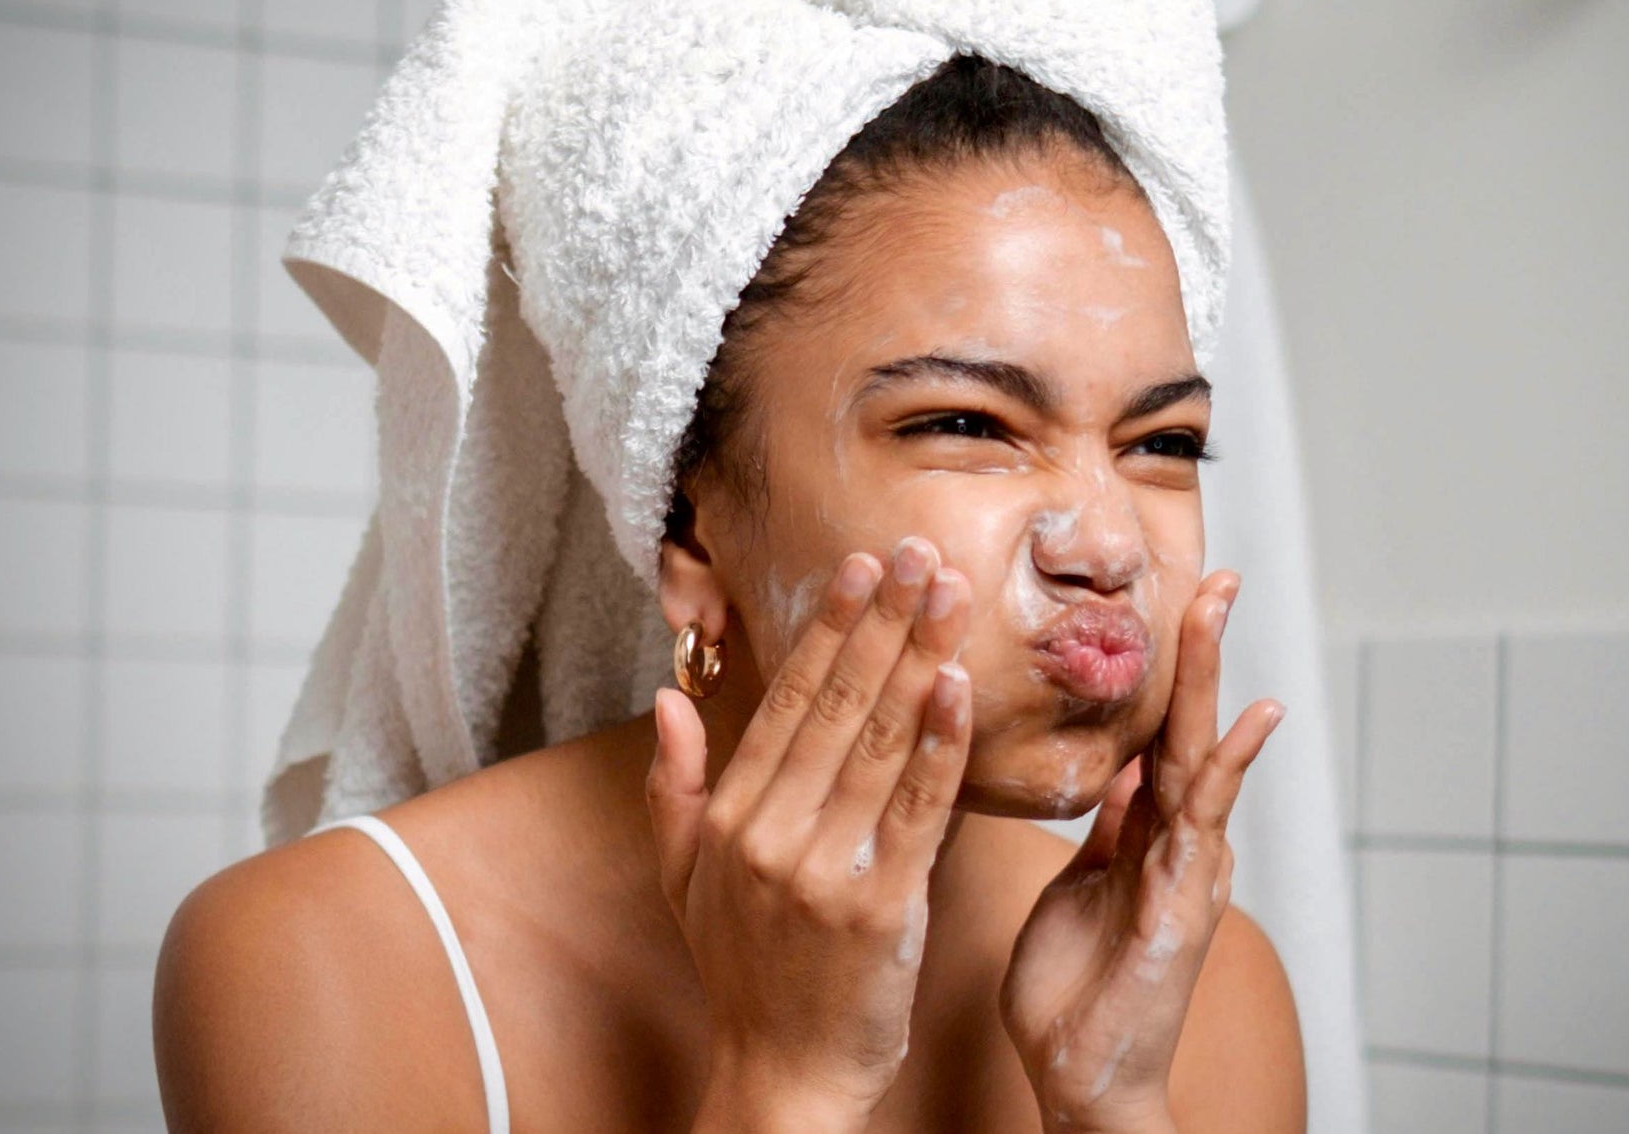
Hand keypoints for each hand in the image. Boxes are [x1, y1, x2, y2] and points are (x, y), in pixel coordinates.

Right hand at [645, 537, 973, 1126]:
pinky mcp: (880, 906)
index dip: (828, 627)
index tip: (862, 566)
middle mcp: (773, 832)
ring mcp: (825, 868)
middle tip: (920, 553)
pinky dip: (941, 744)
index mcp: (734, 816)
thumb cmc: (745, 973)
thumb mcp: (685, 880)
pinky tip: (960, 686)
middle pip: (839, 704)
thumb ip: (675, 786)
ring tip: (950, 594)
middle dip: (883, 620)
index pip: (788, 700)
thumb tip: (668, 699)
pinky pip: (918, 809)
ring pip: (881, 741)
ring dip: (919, 657)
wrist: (783, 1076)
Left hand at [998, 569, 1283, 1131]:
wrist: (1082, 1077)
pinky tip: (1245, 724)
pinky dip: (1225, 769)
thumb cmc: (1076, 989)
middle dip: (1201, 653)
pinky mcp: (1180, 905)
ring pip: (1200, 758)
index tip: (1178, 602)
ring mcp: (1187, 872)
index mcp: (1149, 836)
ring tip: (1219, 611)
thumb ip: (1109, 831)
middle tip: (1217, 577)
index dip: (1169, 671)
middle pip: (1189, 730)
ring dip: (1210, 682)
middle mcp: (1180, 845)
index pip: (1160, 735)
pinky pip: (1200, 824)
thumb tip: (1122, 770)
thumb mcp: (1084, 887)